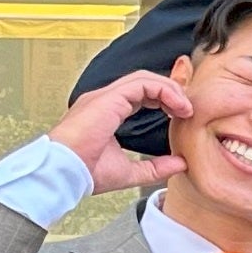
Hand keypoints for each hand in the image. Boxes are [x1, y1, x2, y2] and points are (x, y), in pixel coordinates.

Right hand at [46, 70, 190, 192]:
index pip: (140, 94)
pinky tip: (178, 107)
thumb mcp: (130, 172)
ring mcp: (104, 97)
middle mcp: (104, 100)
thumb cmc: (85, 173)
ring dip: (171, 90)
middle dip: (171, 91)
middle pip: (144, 81)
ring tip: (186, 109)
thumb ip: (156, 167)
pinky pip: (143, 84)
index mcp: (106, 112)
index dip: (164, 99)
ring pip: (145, 78)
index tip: (181, 115)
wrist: (63, 173)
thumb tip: (181, 164)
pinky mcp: (108, 99)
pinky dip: (165, 91)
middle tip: (188, 110)